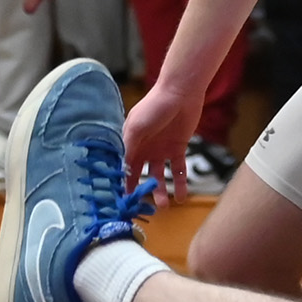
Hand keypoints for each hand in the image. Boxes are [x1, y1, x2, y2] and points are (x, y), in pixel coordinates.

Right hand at [124, 77, 198, 205]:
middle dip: (141, 191)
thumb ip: (128, 149)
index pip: (124, 167)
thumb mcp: (137, 128)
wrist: (181, 93)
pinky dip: (180, 184)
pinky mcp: (178, 149)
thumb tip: (120, 172)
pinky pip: (178, 170)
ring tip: (164, 206)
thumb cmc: (154, 107)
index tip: (122, 201)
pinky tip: (181, 197)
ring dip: (160, 191)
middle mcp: (144, 149)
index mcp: (130, 143)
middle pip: (140, 175)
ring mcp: (161, 150)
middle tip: (143, 209)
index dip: (122, 183)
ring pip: (159, 176)